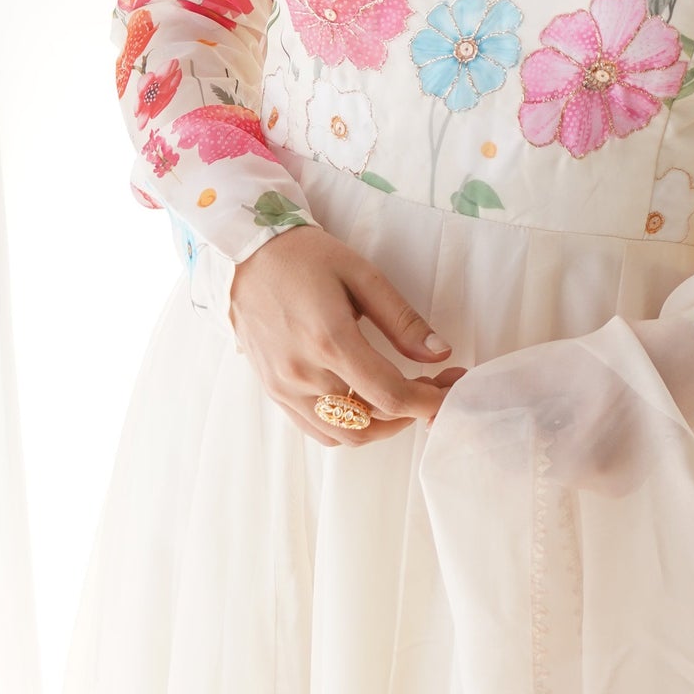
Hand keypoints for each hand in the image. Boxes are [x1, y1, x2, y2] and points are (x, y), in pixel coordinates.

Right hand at [226, 224, 465, 446]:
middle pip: (372, 422)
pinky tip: (365, 401)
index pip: (390, 396)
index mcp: (330, 340)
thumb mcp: (362, 275)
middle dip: (412, 412)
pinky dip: (349, 428)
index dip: (428, 401)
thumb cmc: (305, 258)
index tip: (449, 388)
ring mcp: (285, 388)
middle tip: (430, 387)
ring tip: (399, 396)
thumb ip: (402, 319)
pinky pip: (318, 430)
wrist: (244, 257)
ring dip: (381, 425)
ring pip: (346, 436)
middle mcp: (304, 373)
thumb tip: (440, 354)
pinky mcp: (274, 392)